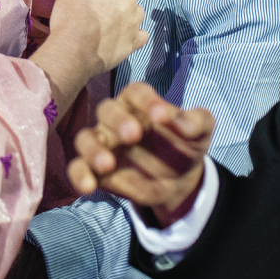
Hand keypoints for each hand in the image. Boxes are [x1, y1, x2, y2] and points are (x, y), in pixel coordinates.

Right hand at [34, 0, 145, 116]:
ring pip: (139, 9)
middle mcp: (128, 0)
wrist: (73, 52)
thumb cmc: (68, 19)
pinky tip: (125, 34)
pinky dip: (136, 32)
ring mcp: (134, 22)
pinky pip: (142, 33)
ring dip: (130, 8)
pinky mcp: (134, 41)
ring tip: (116, 16)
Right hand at [68, 81, 214, 226]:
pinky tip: (89, 186)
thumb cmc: (184, 145)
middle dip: (118, 121)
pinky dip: (79, 175)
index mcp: (140, 103)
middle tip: (134, 136)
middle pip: (107, 110)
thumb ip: (197, 122)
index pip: (136, 92)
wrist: (178, 180)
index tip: (162, 116)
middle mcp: (117, 119)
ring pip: (86, 138)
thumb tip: (184, 123)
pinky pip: (78, 167)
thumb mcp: (201, 132)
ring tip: (107, 164)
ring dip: (93, 149)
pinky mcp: (96, 169)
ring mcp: (104, 144)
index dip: (147, 101)